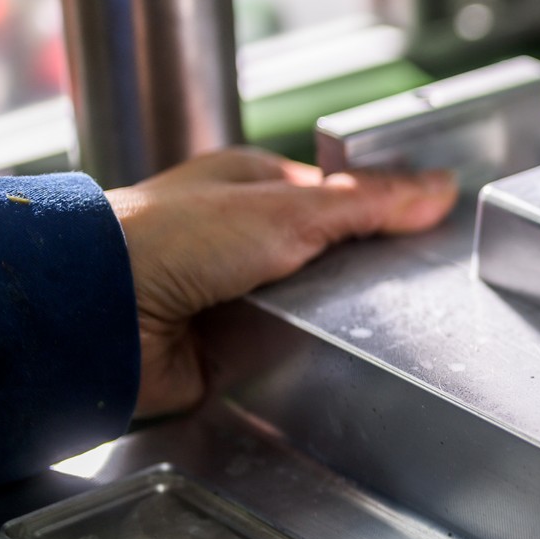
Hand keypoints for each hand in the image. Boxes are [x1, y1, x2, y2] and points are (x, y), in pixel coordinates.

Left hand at [107, 148, 456, 416]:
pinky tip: (318, 348)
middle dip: (363, 270)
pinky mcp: (234, 347)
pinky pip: (293, 350)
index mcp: (253, 186)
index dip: (386, 209)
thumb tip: (437, 188)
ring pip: (318, 306)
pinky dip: (306, 351)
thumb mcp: (290, 208)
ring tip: (356, 319)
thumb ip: (370, 203)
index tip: (430, 224)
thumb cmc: (165, 239)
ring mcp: (239, 294)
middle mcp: (243, 238)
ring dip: (332, 315)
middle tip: (401, 280)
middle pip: (335, 255)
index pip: (342, 195)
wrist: (102, 313)